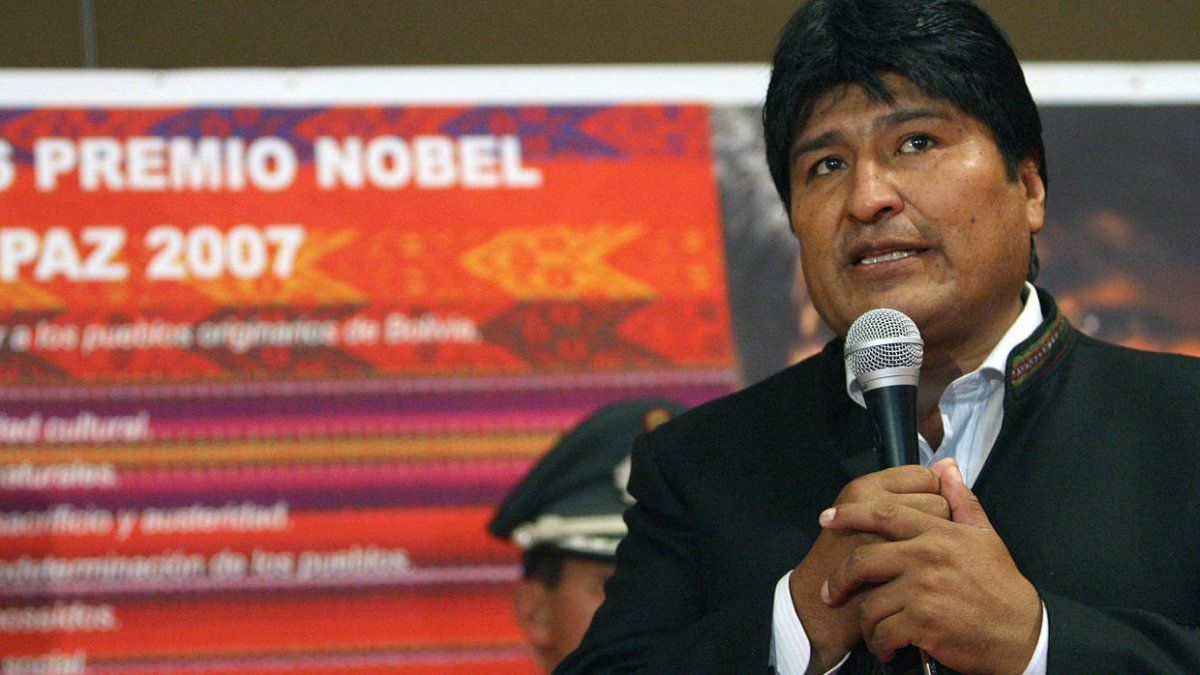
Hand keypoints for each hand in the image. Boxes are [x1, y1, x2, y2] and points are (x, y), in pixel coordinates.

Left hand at [820, 459, 1041, 673]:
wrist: (1021, 633)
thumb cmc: (1000, 584)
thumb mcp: (984, 535)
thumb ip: (960, 500)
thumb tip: (946, 466)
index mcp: (939, 531)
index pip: (884, 514)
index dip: (850, 514)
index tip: (826, 519)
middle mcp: (927, 556)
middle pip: (864, 559)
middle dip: (840, 578)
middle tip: (830, 592)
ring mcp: (924, 589)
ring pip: (870, 602)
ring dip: (865, 621)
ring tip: (870, 629)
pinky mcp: (924, 622)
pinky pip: (883, 631)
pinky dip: (879, 642)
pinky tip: (886, 646)